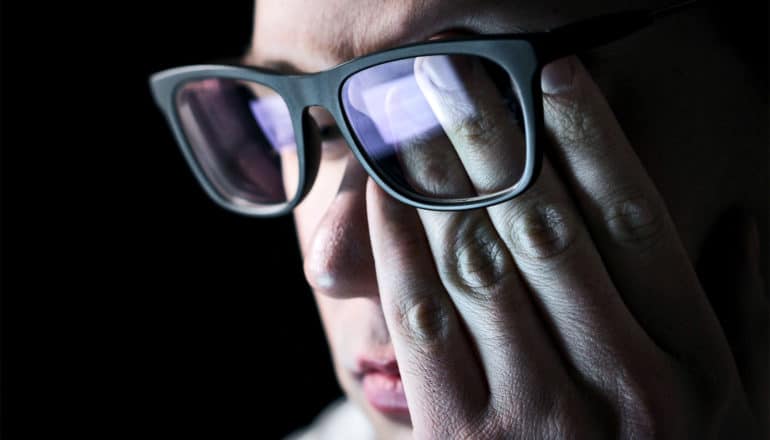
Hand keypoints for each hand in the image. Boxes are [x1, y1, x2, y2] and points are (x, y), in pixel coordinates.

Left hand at [366, 55, 766, 437]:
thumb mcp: (739, 411)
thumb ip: (742, 320)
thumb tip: (742, 226)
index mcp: (692, 366)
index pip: (635, 220)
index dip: (589, 139)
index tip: (552, 77)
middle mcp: (621, 383)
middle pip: (545, 226)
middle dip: (494, 138)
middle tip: (456, 77)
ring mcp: (538, 415)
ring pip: (477, 260)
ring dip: (435, 177)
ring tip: (409, 116)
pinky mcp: (461, 438)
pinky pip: (423, 318)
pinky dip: (396, 245)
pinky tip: (382, 194)